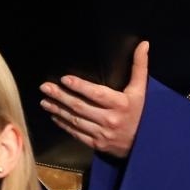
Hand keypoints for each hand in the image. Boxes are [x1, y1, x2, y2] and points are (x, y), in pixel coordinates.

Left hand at [39, 40, 149, 158]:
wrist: (145, 145)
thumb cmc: (141, 112)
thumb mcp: (141, 90)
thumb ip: (140, 66)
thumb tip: (144, 44)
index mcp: (121, 104)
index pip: (97, 94)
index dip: (80, 86)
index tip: (64, 79)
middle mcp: (110, 119)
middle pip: (81, 107)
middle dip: (61, 96)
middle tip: (45, 87)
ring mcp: (102, 133)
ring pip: (76, 120)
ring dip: (58, 110)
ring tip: (44, 101)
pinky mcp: (97, 144)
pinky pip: (77, 134)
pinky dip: (64, 124)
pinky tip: (54, 116)